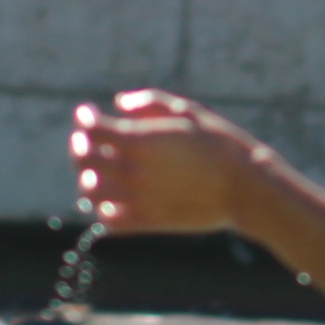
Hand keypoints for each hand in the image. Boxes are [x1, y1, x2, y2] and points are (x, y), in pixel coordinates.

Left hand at [68, 90, 267, 234]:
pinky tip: (113, 197)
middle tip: (86, 139)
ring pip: (90, 192)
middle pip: (85, 159)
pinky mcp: (148, 222)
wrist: (245, 188)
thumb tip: (119, 103)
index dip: (84, 118)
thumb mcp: (189, 112)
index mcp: (143, 142)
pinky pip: (108, 220)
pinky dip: (103, 208)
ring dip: (88, 178)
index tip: (88, 113)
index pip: (93, 129)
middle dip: (80, 145)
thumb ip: (150, 102)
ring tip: (97, 171)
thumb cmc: (221, 145)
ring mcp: (139, 199)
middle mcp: (135, 172)